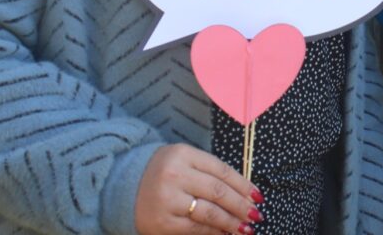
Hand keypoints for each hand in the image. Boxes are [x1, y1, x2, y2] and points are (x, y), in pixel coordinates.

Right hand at [134, 144, 261, 233]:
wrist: (124, 185)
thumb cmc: (164, 171)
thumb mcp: (185, 160)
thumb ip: (211, 172)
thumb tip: (245, 193)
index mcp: (183, 155)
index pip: (222, 171)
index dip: (243, 185)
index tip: (258, 196)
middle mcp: (175, 176)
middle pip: (218, 192)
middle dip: (241, 206)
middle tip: (256, 215)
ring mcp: (167, 200)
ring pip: (208, 213)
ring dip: (231, 222)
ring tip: (245, 228)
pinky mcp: (161, 223)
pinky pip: (194, 229)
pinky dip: (212, 232)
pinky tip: (224, 233)